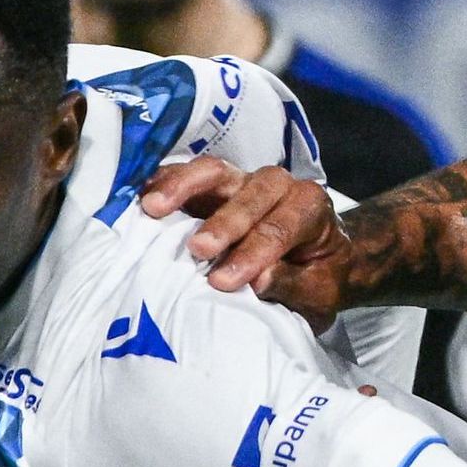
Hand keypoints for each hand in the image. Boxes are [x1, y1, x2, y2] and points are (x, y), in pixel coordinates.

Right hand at [137, 153, 345, 321]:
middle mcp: (278, 185)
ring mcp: (244, 180)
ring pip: (215, 172)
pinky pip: (190, 174)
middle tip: (197, 249)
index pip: (281, 226)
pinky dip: (166, 182)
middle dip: (223, 222)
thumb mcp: (317, 294)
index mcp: (310, 207)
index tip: (223, 281)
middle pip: (248, 193)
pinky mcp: (216, 184)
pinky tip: (144, 197)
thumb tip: (258, 281)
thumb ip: (291, 285)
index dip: (253, 253)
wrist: (322, 258)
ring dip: (183, 187)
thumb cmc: (319, 278)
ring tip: (153, 208)